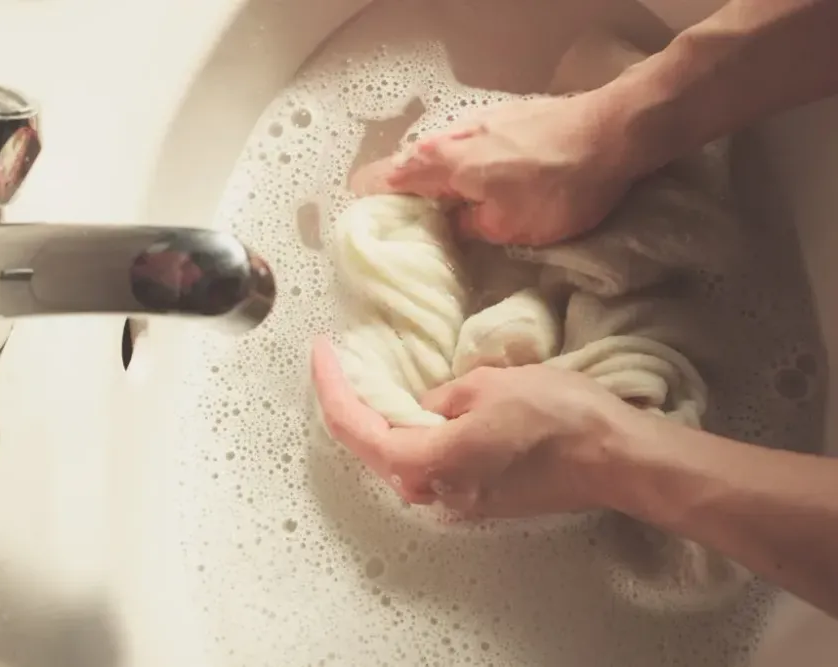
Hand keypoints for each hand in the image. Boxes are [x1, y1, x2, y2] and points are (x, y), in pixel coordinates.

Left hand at [310, 336, 632, 517]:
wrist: (615, 458)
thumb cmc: (556, 416)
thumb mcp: (486, 385)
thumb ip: (442, 398)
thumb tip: (429, 407)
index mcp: (428, 461)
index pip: (355, 427)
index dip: (330, 386)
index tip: (321, 350)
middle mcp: (436, 491)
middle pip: (372, 449)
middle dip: (351, 405)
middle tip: (340, 364)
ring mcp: (460, 502)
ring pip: (403, 460)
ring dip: (383, 423)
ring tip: (371, 383)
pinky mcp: (484, 499)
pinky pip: (434, 466)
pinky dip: (417, 437)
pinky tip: (421, 411)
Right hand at [351, 93, 637, 246]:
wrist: (613, 134)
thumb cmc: (556, 186)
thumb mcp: (506, 228)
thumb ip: (468, 228)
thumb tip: (453, 226)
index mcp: (439, 164)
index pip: (382, 180)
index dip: (370, 205)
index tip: (369, 228)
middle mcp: (450, 137)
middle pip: (408, 167)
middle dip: (404, 196)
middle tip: (411, 229)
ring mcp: (478, 122)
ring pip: (440, 156)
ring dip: (437, 182)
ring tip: (448, 212)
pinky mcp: (505, 118)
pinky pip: (468, 147)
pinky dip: (464, 168)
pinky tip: (482, 186)